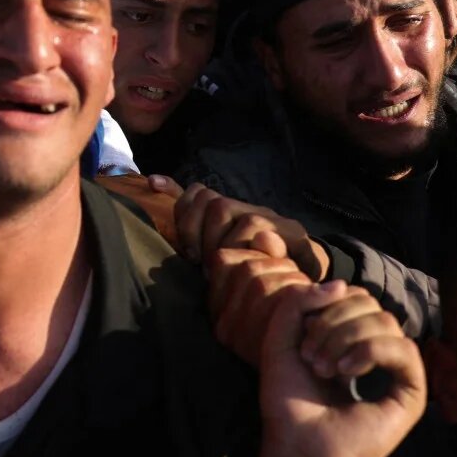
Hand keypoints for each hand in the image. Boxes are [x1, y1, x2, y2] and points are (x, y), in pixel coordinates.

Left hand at [154, 178, 329, 279]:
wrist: (303, 274)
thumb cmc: (250, 262)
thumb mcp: (214, 244)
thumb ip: (187, 215)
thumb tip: (153, 181)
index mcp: (228, 210)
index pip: (197, 194)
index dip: (184, 215)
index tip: (186, 248)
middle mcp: (249, 208)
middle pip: (215, 203)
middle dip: (203, 235)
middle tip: (201, 263)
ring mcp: (273, 219)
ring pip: (241, 217)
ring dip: (225, 246)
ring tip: (220, 269)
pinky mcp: (294, 234)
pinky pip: (266, 235)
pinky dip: (248, 251)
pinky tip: (241, 266)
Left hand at [247, 282, 424, 456]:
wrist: (296, 446)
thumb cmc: (288, 400)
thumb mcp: (281, 338)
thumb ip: (298, 302)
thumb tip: (341, 284)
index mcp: (350, 337)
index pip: (354, 296)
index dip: (326, 307)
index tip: (302, 342)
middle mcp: (376, 351)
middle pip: (370, 303)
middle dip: (333, 323)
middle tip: (311, 358)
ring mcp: (395, 370)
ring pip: (386, 322)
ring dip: (347, 338)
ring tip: (324, 369)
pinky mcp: (411, 392)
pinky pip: (404, 349)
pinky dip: (370, 351)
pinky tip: (347, 372)